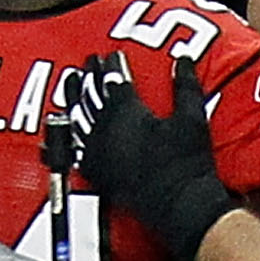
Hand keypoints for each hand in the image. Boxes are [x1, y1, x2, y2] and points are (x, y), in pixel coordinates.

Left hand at [49, 52, 237, 260]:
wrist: (181, 205)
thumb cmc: (189, 162)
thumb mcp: (192, 119)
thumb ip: (185, 86)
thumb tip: (182, 58)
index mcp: (127, 111)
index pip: (114, 79)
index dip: (112, 65)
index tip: (112, 55)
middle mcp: (105, 126)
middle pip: (90, 92)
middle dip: (89, 74)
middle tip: (88, 60)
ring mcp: (96, 149)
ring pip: (77, 115)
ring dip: (73, 96)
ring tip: (71, 81)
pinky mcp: (94, 170)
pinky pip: (73, 146)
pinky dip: (68, 131)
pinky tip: (66, 124)